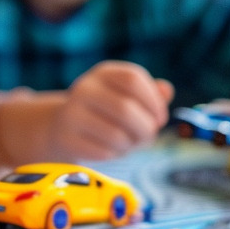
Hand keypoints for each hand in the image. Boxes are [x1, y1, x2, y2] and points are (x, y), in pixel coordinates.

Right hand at [48, 61, 173, 159]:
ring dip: (131, 145)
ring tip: (130, 144)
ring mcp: (71, 113)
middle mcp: (83, 89)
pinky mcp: (67, 138)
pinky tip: (113, 150)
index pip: (133, 79)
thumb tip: (166, 91)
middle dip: (146, 129)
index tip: (160, 118)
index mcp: (103, 73)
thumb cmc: (106, 112)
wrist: (63, 126)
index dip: (153, 101)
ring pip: (116, 135)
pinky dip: (116, 154)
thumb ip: (150, 93)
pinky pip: (104, 152)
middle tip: (148, 137)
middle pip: (125, 108)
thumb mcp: (127, 96)